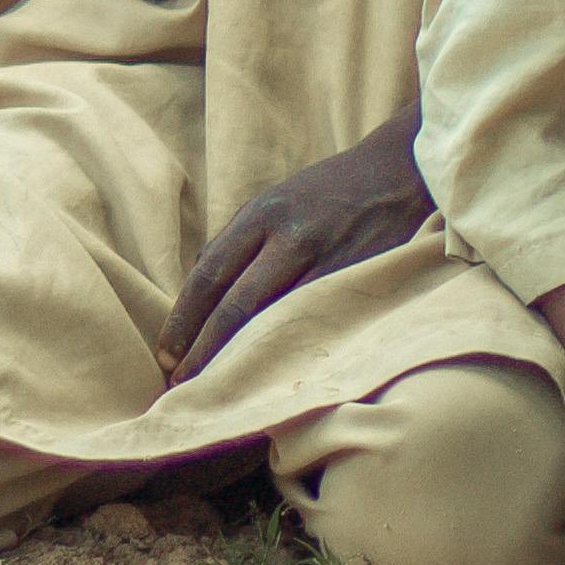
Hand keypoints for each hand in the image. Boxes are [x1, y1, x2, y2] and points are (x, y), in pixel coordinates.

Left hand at [162, 105, 431, 380]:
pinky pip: (316, 326)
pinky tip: (273, 376)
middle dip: (204, 349)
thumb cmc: (328, 193)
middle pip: (235, 304)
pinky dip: (289, 353)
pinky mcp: (359, 283)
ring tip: (221, 391)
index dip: (183, 320)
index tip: (165, 355)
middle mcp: (290, 238)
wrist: (399, 173)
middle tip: (182, 384)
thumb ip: (236, 242)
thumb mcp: (275, 201)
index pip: (208, 275)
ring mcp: (328, 262)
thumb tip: (195, 289)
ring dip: (243, 360)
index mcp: (260, 215)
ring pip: (275, 321)